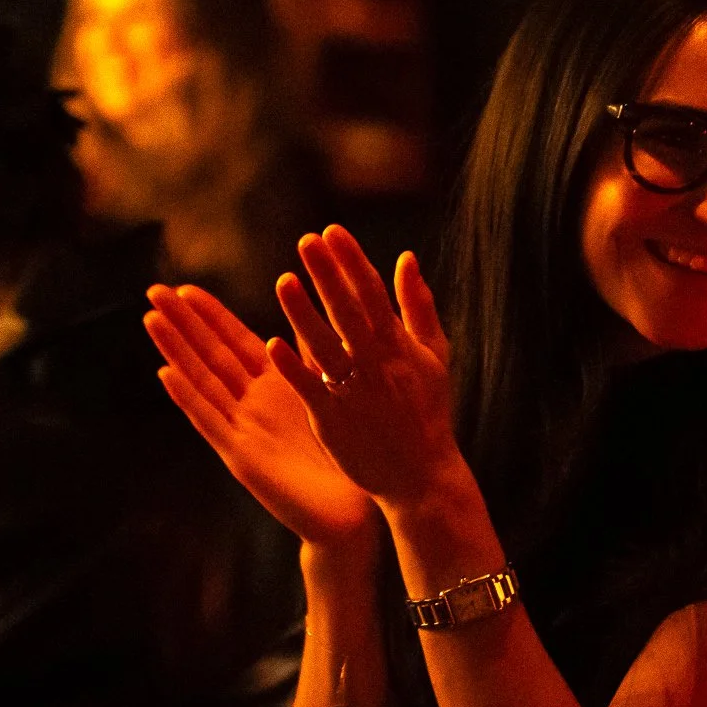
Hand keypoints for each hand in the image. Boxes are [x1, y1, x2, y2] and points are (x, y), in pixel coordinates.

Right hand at [146, 282, 377, 548]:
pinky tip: (165, 373)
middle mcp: (252, 406)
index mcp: (276, 387)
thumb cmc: (347, 460)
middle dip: (183, 323)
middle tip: (153, 291)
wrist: (352, 516)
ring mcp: (243, 431)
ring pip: (203, 382)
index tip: (185, 287)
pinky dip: (187, 397)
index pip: (235, 342)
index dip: (210, 316)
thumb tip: (314, 312)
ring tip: (150, 319)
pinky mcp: (242, 458)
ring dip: (176, 351)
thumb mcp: (332, 398)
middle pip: (210, 355)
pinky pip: (210, 422)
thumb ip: (316, 359)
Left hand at [270, 226, 460, 509]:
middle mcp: (378, 364)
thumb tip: (406, 258)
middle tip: (306, 240)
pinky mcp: (335, 421)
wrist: (423, 476)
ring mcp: (356, 393)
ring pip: (326, 347)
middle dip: (328, 275)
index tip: (331, 231)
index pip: (373, 293)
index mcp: (400, 346)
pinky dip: (295, 368)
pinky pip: (311, 390)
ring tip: (283, 280)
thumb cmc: (427, 411)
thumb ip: (417, 306)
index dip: (351, 260)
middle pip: (349, 312)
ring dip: (304, 314)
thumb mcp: (434, 356)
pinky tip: (273, 344)